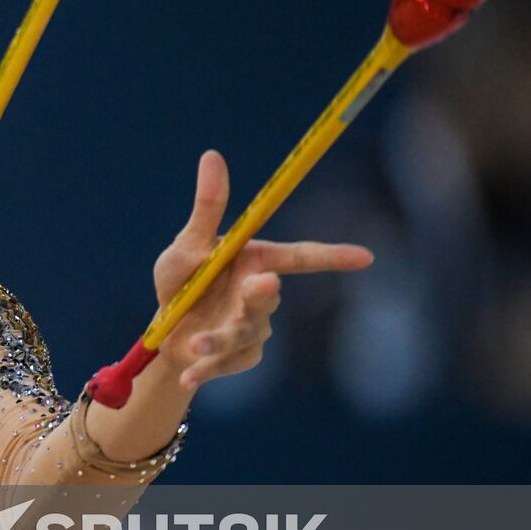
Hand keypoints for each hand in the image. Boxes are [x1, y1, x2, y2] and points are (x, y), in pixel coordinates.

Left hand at [151, 149, 373, 391]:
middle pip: (271, 295)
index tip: (366, 257)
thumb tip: (212, 155)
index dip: (333, 256)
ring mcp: (254, 327)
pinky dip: (208, 367)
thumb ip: (207, 209)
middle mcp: (259, 293)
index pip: (301, 256)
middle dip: (264, 293)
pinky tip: (187, 374)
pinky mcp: (241, 356)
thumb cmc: (180, 282)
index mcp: (254, 260)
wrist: (164, 332)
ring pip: (247, 332)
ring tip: (194, 342)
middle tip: (261, 285)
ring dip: (220, 338)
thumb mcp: (188, 246)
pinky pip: (230, 362)